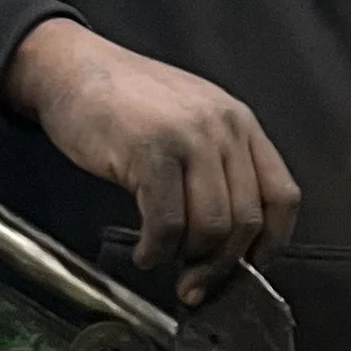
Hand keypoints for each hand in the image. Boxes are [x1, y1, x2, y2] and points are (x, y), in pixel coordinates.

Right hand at [0, 19, 300, 304]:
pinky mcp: (151, 153)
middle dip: (222, 265)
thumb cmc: (126, 102)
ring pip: (211, 228)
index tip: (251, 267)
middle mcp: (223, 127)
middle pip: (246, 222)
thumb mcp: (189, 122)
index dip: (272, 243)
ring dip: (188, 259)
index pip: (282, 196)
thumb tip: (232, 243)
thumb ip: (217, 169)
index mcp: (240, 123)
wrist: (68, 67)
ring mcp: (188, 138)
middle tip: (197, 283)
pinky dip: (156, 251)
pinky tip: (145, 251)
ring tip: (165, 258)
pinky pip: (167, 225)